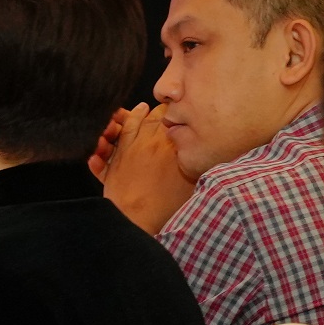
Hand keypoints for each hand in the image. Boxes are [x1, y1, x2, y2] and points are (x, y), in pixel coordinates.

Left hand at [97, 104, 189, 233]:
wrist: (137, 218)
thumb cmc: (167, 206)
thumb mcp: (194, 182)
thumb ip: (198, 163)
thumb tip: (207, 153)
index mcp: (173, 147)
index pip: (178, 120)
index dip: (181, 113)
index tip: (185, 110)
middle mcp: (152, 142)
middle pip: (157, 116)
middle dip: (163, 109)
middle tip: (167, 106)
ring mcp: (131, 147)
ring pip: (135, 121)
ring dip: (139, 112)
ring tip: (143, 107)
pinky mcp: (116, 156)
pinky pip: (118, 133)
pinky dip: (120, 124)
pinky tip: (122, 118)